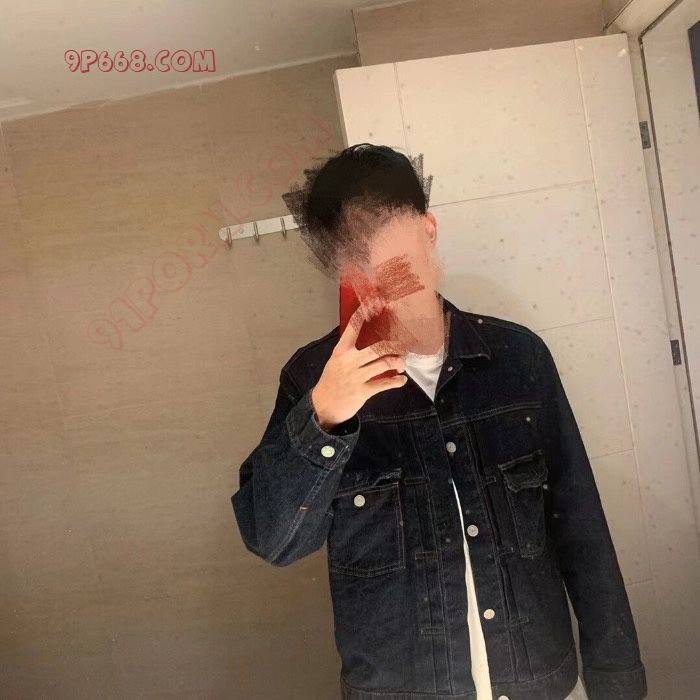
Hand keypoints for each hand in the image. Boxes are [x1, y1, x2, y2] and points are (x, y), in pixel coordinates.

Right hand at [311, 297, 407, 430]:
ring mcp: (356, 377)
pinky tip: (402, 380)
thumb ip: (351, 350)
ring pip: (384, 363)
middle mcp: (349, 361)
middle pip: (378, 347)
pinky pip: (384, 384)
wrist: (324, 406)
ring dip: (398, 362)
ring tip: (402, 363)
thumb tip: (372, 340)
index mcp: (341, 351)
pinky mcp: (362, 391)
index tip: (376, 302)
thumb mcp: (336, 361)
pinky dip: (397, 381)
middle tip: (404, 345)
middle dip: (395, 345)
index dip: (365, 312)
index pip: (353, 326)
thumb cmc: (333, 380)